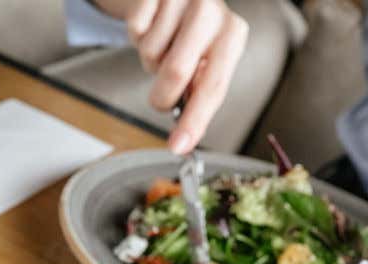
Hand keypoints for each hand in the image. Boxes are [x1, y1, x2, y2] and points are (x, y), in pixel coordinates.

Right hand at [94, 0, 247, 153]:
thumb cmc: (196, 35)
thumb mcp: (209, 61)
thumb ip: (201, 93)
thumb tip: (185, 137)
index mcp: (232, 35)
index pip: (213, 87)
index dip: (194, 120)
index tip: (179, 146)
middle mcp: (212, 11)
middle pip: (176, 72)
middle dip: (162, 95)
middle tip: (163, 96)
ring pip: (150, 52)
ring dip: (150, 61)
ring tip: (164, 47)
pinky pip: (135, 29)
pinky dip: (137, 37)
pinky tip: (152, 27)